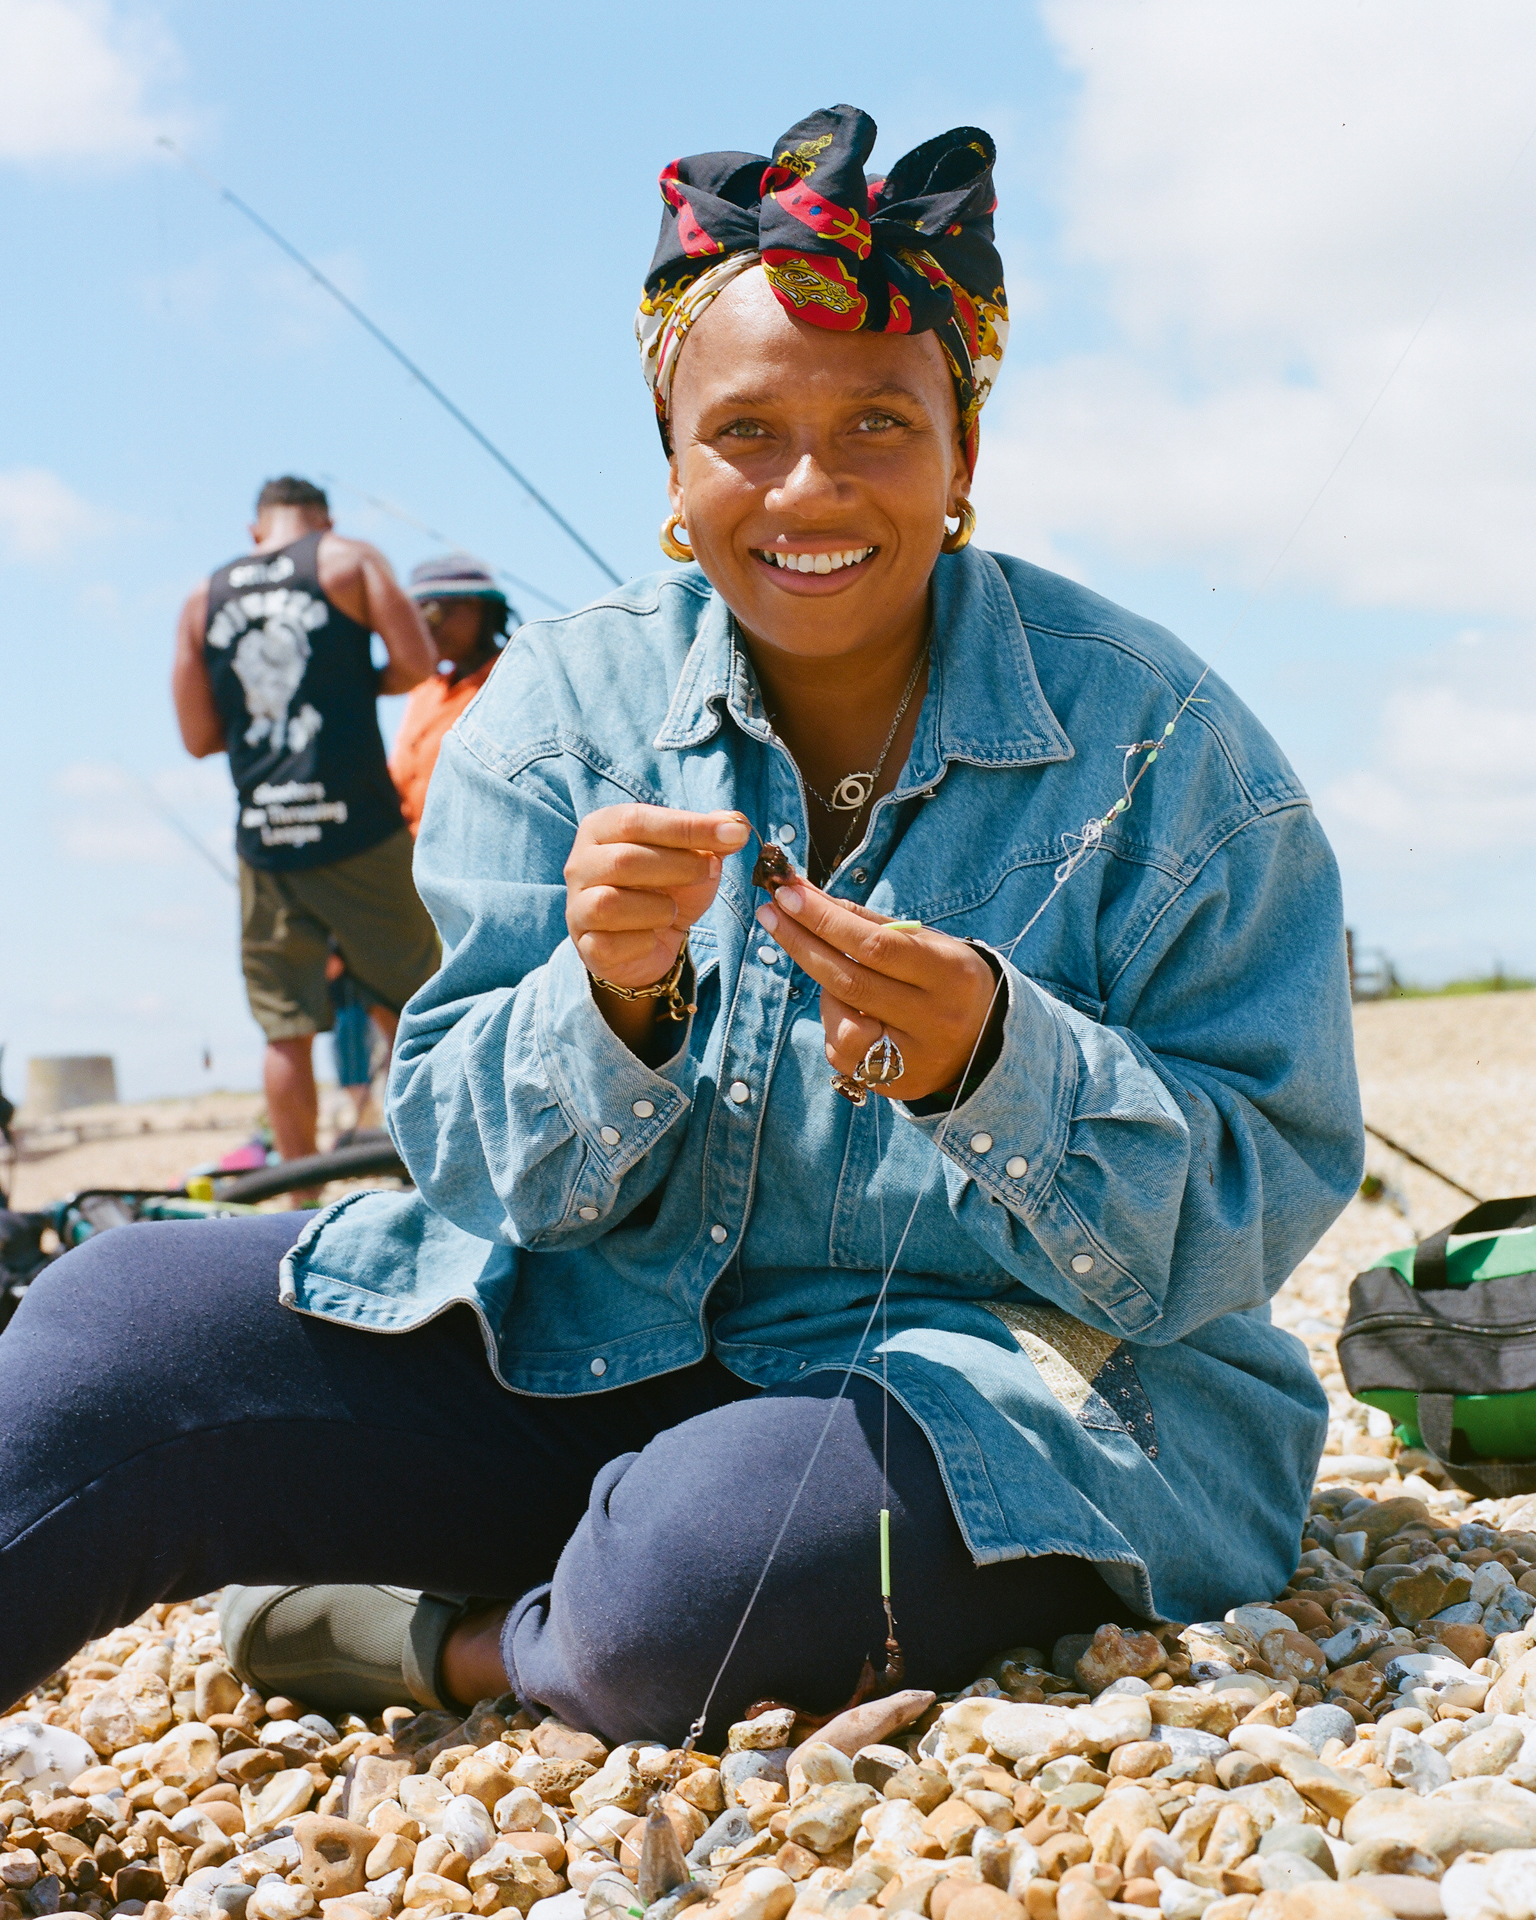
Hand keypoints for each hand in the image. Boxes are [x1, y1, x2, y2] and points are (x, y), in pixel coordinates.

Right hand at [565, 804, 749, 989]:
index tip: (732, 834)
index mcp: (602, 829)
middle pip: (624, 859)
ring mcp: (577, 906)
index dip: (686, 826)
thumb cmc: (667, 889)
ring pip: (610, 903)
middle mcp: (580, 864)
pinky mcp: (585, 945)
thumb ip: (712, 838)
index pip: (636, 820)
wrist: (650, 943)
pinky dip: (643, 942)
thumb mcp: (694, 858)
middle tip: (707, 872)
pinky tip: (653, 937)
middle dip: (677, 866)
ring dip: (657, 908)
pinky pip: (611, 944)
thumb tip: (735, 825)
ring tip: (672, 910)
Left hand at [756, 883, 1003, 1102]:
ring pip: (841, 1023)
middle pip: (851, 982)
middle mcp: (936, 1020)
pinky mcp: (896, 1085)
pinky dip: (834, 1022)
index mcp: (951, 974)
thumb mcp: (922, 942)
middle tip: (770, 913)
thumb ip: (865, 922)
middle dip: (802, 943)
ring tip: (831, 971)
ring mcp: (916, 1058)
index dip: (826, 920)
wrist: (985, 1040)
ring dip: (821, 989)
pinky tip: (848, 1009)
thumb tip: (804, 894)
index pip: (877, 945)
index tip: (788, 894)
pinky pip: (843, 1052)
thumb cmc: (944, 977)